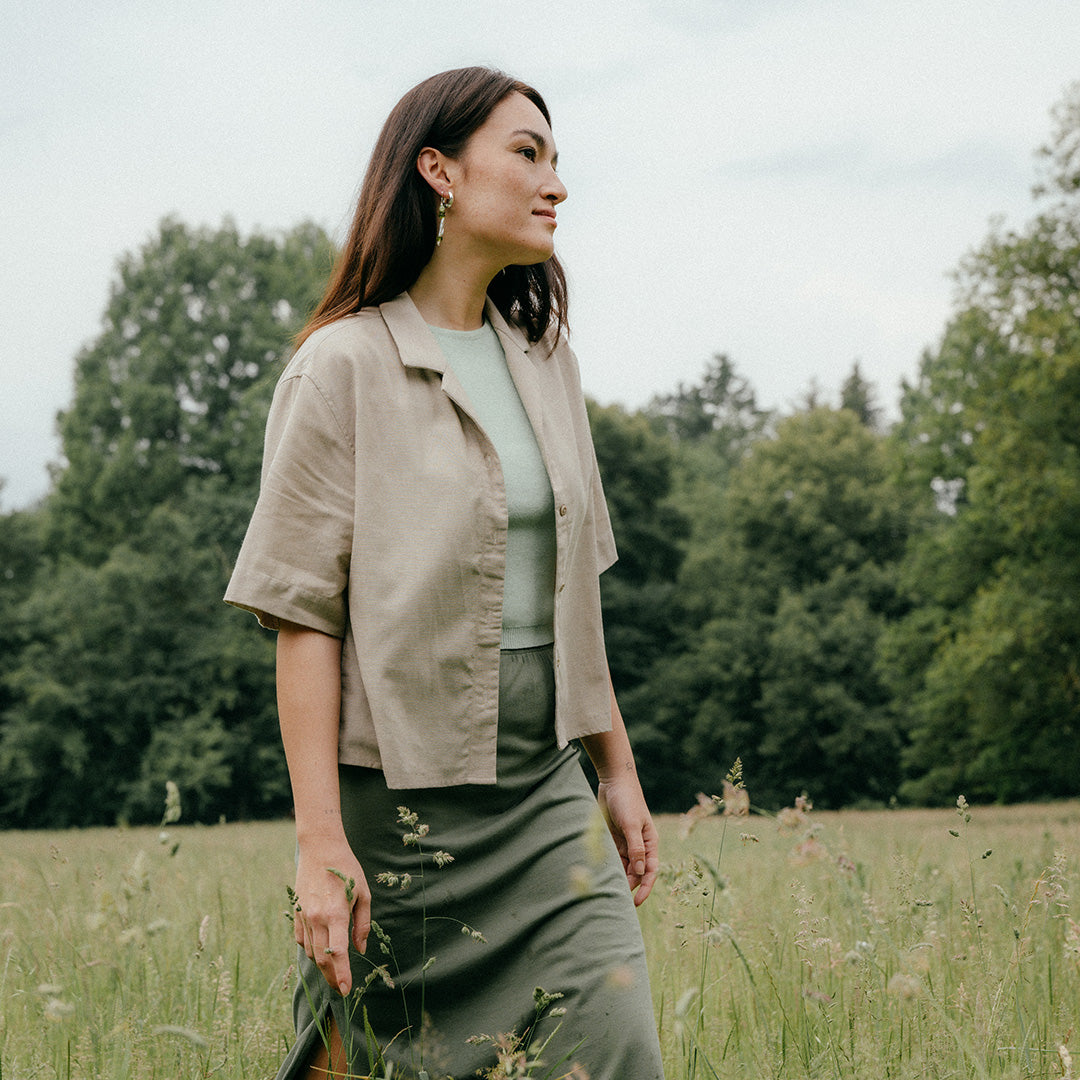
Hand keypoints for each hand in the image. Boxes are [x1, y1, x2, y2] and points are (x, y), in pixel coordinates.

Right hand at [293, 843, 370, 995]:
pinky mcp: (296, 913)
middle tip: (341, 989)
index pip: (337, 954)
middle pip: (322, 959)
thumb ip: (362, 923)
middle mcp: (317, 919)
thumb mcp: (363, 893)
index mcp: (336, 914)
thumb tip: (361, 949)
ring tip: (334, 971)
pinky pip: (302, 940)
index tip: (347, 989)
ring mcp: (304, 916)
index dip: (342, 975)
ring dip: (322, 965)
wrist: (320, 849)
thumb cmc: (347, 869)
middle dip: (332, 978)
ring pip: (311, 952)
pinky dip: (310, 949)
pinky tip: (319, 949)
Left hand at [596, 777, 658, 904]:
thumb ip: (636, 848)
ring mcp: (625, 843)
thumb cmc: (627, 800)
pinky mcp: (613, 839)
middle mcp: (639, 845)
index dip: (645, 888)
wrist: (613, 781)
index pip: (650, 871)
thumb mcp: (631, 824)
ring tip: (605, 889)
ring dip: (617, 877)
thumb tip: (640, 872)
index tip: (636, 902)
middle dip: (628, 885)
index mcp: (650, 842)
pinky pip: (612, 858)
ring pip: (623, 867)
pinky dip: (608, 866)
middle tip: (614, 898)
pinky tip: (600, 874)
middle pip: (636, 872)